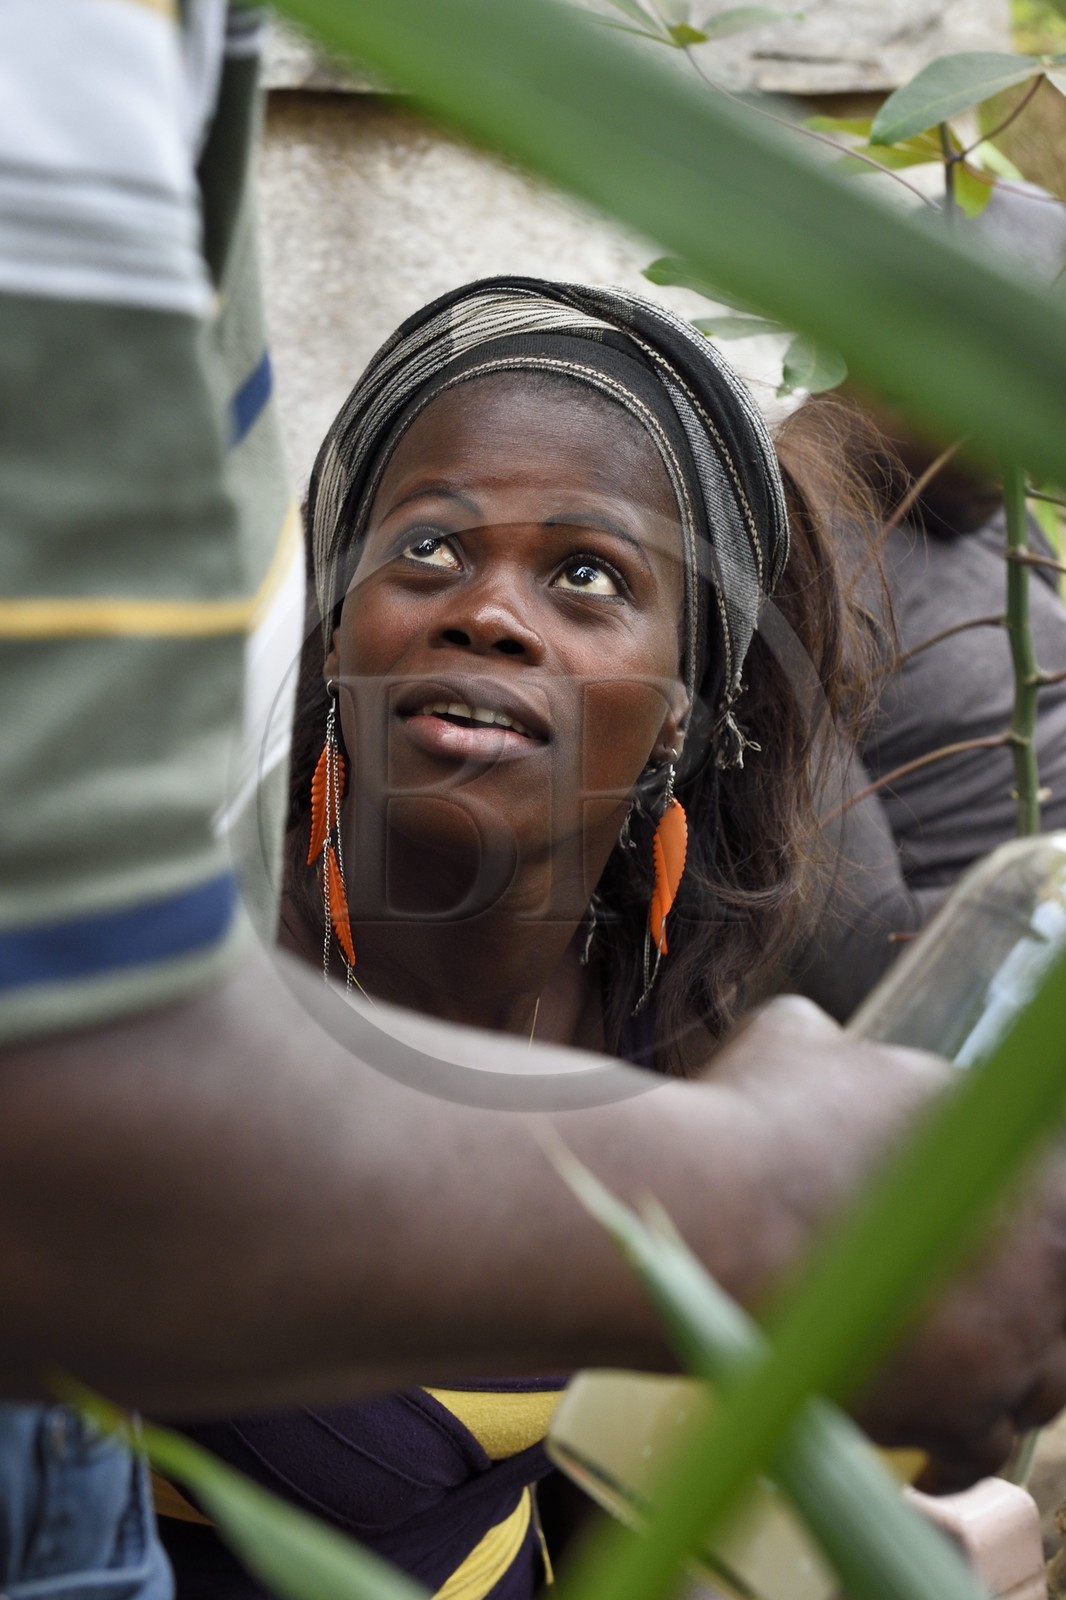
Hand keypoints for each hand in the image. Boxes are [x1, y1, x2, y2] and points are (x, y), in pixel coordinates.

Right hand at [707, 998, 1065, 1488]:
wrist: (709, 1213)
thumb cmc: (754, 1120)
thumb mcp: (800, 1041)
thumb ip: (843, 1056)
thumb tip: (827, 1055)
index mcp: (1017, 1146)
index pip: (1051, 1188)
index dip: (1012, 1209)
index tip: (976, 1225)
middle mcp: (1042, 1245)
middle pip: (1059, 1285)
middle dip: (1018, 1290)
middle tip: (961, 1291)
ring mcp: (1011, 1335)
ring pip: (1044, 1373)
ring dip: (1002, 1368)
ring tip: (948, 1361)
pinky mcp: (962, 1410)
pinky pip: (982, 1445)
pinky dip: (954, 1446)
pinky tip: (923, 1443)